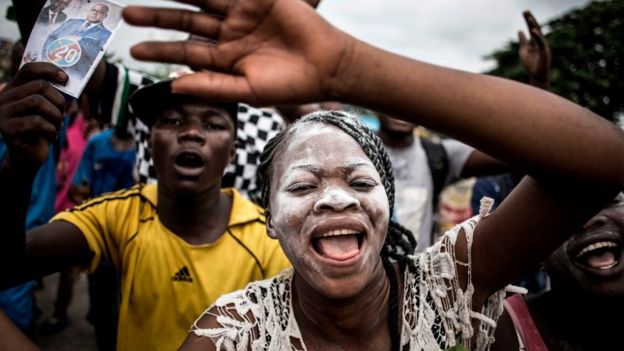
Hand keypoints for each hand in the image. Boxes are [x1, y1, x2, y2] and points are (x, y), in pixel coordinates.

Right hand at [0, 63, 66, 172]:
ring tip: (57, 126)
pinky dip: (51, 130)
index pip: (29, 69)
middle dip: (59, 101)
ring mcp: (3, 113)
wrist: (27, 158)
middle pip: (39, 86)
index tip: (66, 79)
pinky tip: (51, 137)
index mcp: (13, 89)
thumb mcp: (48, 109)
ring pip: (38, 103)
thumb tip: (68, 80)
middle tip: (63, 114)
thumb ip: (53, 94)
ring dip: (56, 116)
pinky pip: (37, 123)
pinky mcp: (7, 129)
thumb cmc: (41, 131)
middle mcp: (4, 98)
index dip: (49, 70)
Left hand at [122, 0, 350, 105]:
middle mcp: (231, 34)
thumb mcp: (247, 91)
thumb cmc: (291, 85)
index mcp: (226, 58)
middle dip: (157, 17)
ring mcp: (244, 13)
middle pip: (186, 21)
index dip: (160, 50)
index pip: (186, 51)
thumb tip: (173, 85)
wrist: (327, 66)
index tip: (134, 51)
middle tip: (127, 13)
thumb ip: (210, 86)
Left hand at [518, 11, 550, 88]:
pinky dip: (537, 37)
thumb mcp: (523, 50)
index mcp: (535, 41)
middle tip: (526, 11)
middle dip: (530, 19)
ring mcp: (543, 46)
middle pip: (536, 28)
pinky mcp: (544, 52)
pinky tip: (533, 30)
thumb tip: (519, 30)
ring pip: (539, 34)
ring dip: (533, 26)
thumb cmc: (531, 64)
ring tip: (529, 18)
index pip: (532, 28)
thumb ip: (522, 41)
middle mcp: (540, 42)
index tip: (524, 12)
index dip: (528, 20)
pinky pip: (541, 43)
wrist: (536, 76)